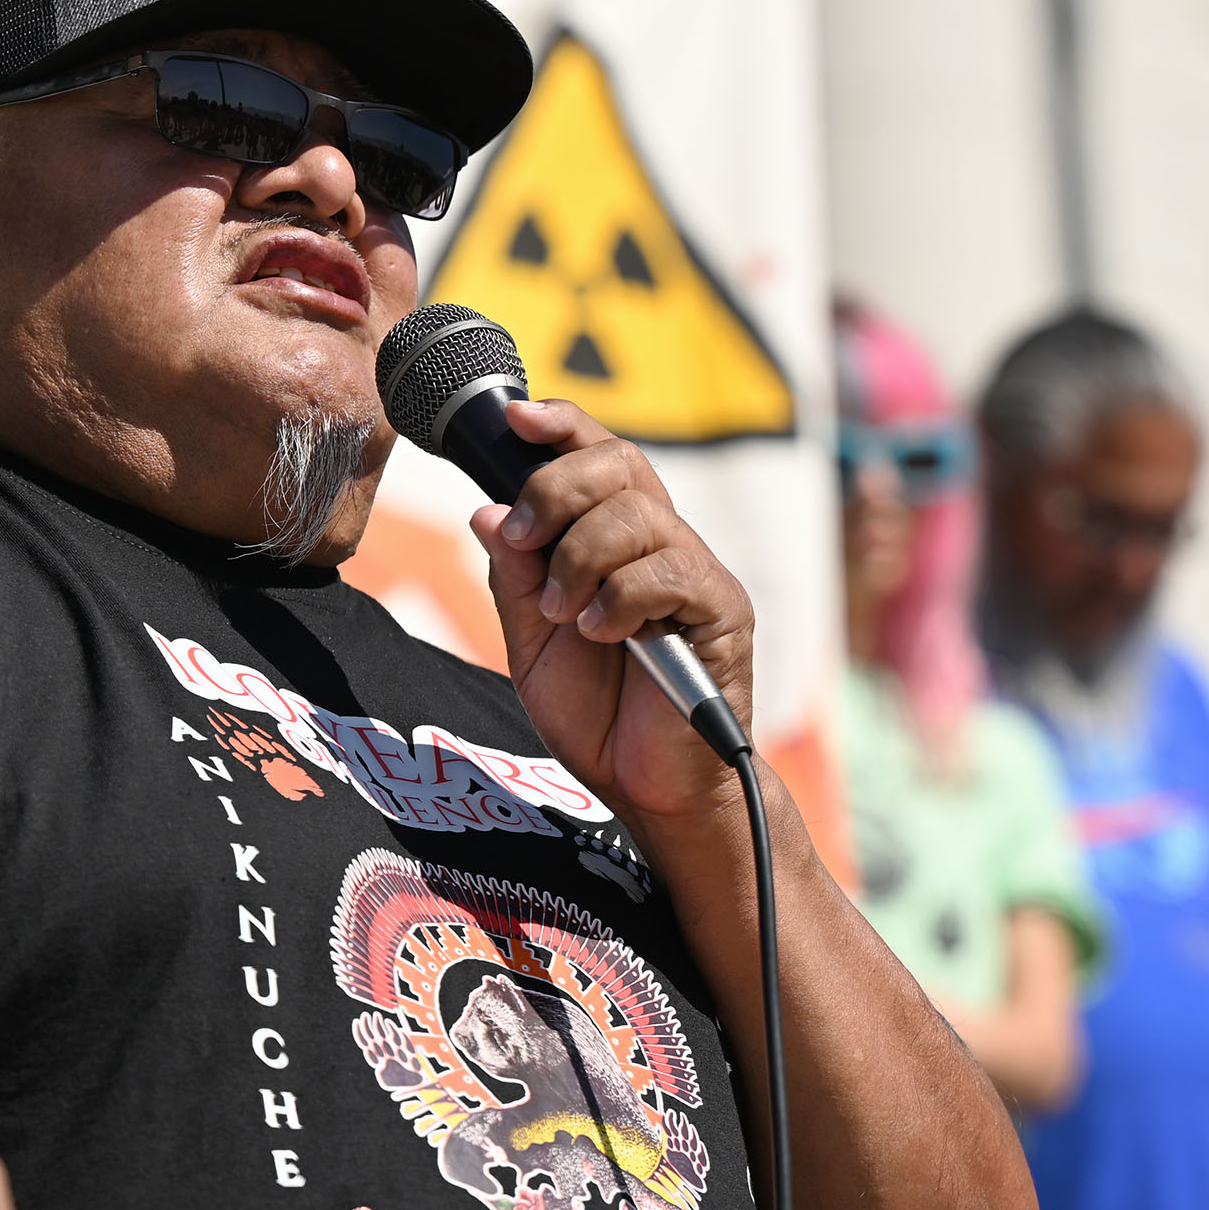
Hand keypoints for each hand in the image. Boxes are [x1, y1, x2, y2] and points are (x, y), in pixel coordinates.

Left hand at [471, 396, 756, 827]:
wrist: (651, 791)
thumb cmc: (600, 718)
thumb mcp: (532, 646)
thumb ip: (514, 580)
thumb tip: (485, 511)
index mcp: (615, 541)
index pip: (597, 455)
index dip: (562, 424)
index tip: (516, 418)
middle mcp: (661, 544)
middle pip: (620, 463)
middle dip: (556, 488)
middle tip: (524, 539)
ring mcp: (695, 574)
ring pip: (637, 514)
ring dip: (579, 557)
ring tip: (564, 615)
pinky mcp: (722, 612)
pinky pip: (669, 571)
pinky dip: (620, 596)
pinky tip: (603, 634)